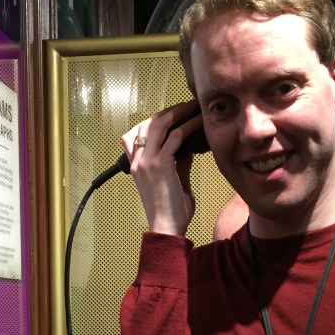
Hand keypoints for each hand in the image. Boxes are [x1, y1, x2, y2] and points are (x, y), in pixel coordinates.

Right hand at [121, 102, 202, 236]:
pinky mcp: (160, 164)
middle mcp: (137, 159)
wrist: (166, 228)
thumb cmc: (170, 210)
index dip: (156, 119)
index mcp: (135, 164)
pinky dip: (189, 126)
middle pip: (149, 122)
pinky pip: (175, 136)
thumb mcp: (172, 180)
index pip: (138, 131)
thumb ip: (176, 160)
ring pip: (160, 123)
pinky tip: (200, 123)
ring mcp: (146, 161)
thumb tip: (187, 144)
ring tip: (194, 108)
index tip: (175, 115)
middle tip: (188, 106)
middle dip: (170, 111)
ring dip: (179, 112)